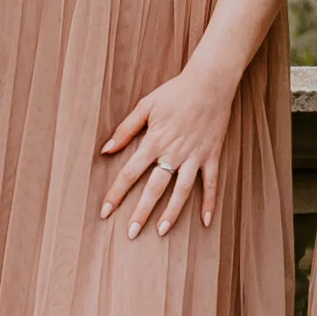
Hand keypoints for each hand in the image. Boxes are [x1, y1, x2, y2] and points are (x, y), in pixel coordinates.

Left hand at [96, 59, 238, 234]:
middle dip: (141, 212)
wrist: (210, 82)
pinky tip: (206, 221)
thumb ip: (125, 129)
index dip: (116, 193)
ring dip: (172, 213)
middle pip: (154, 188)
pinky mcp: (212, 155)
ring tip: (162, 231)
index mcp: (154, 140)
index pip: (129, 173)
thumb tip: (106, 149)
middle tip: (131, 233)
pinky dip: (210, 202)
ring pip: (182, 191)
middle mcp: (173, 153)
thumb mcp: (146, 105)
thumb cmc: (175, 92)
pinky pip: (211, 184)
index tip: (105, 211)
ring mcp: (194, 156)